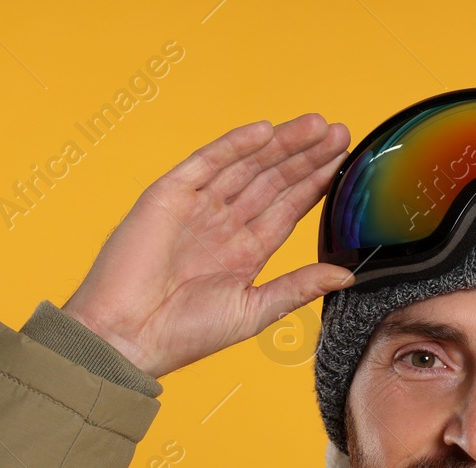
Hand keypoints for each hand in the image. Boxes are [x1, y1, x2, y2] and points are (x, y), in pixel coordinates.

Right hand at [61, 114, 354, 378]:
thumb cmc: (185, 334)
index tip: (343, 161)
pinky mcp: (169, 195)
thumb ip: (298, 287)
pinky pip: (207, 162)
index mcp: (245, 252)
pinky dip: (235, 145)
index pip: (288, 208)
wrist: (129, 336)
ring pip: (246, 165)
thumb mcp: (254, 311)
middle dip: (305, 156)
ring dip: (280, 143)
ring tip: (315, 124)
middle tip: (340, 132)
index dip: (315, 183)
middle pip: (272, 180)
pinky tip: (265, 130)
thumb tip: (346, 276)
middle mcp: (223, 225)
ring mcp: (196, 207)